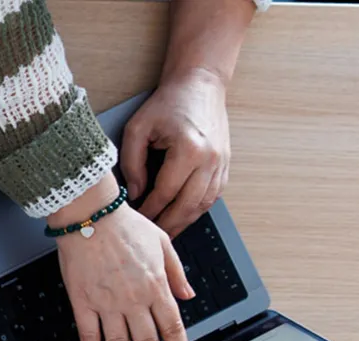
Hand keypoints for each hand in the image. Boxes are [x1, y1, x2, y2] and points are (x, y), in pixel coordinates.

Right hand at [51, 177, 194, 340]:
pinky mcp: (82, 301)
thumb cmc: (125, 224)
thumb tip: (189, 295)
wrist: (90, 214)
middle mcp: (134, 299)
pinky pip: (89, 335)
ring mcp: (107, 303)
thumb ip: (177, 273)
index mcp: (156, 286)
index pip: (173, 329)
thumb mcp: (163, 243)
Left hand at [122, 68, 230, 237]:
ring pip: (204, 205)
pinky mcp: (226, 164)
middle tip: (151, 238)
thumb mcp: (138, 128)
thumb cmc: (167, 104)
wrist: (200, 84)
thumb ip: (132, 163)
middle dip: (168, 224)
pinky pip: (213, 196)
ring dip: (184, 222)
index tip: (136, 221)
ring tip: (166, 233)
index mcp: (189, 149)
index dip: (149, 211)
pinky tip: (183, 216)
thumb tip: (136, 194)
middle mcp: (210, 159)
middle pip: (188, 205)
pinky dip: (197, 210)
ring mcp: (222, 163)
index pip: (166, 193)